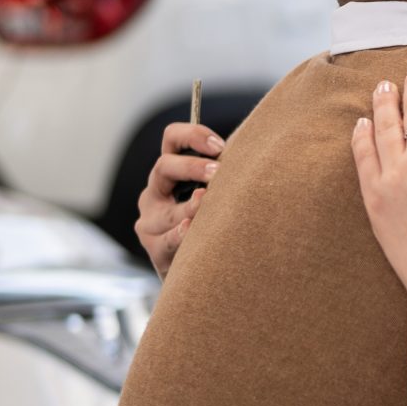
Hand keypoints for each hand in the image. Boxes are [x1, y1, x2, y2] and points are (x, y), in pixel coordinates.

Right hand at [134, 120, 225, 275]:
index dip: (193, 136)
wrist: (199, 270)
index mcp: (170, 172)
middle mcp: (155, 193)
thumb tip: (256, 152)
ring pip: (168, 208)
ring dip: (192, 204)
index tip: (220, 146)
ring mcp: (150, 221)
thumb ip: (226, 175)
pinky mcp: (154, 248)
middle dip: (192, 167)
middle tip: (218, 172)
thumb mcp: (217, 194)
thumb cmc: (215, 223)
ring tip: (208, 200)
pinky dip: (180, 234)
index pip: (172, 139)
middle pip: (164, 166)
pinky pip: (168, 239)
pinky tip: (190, 228)